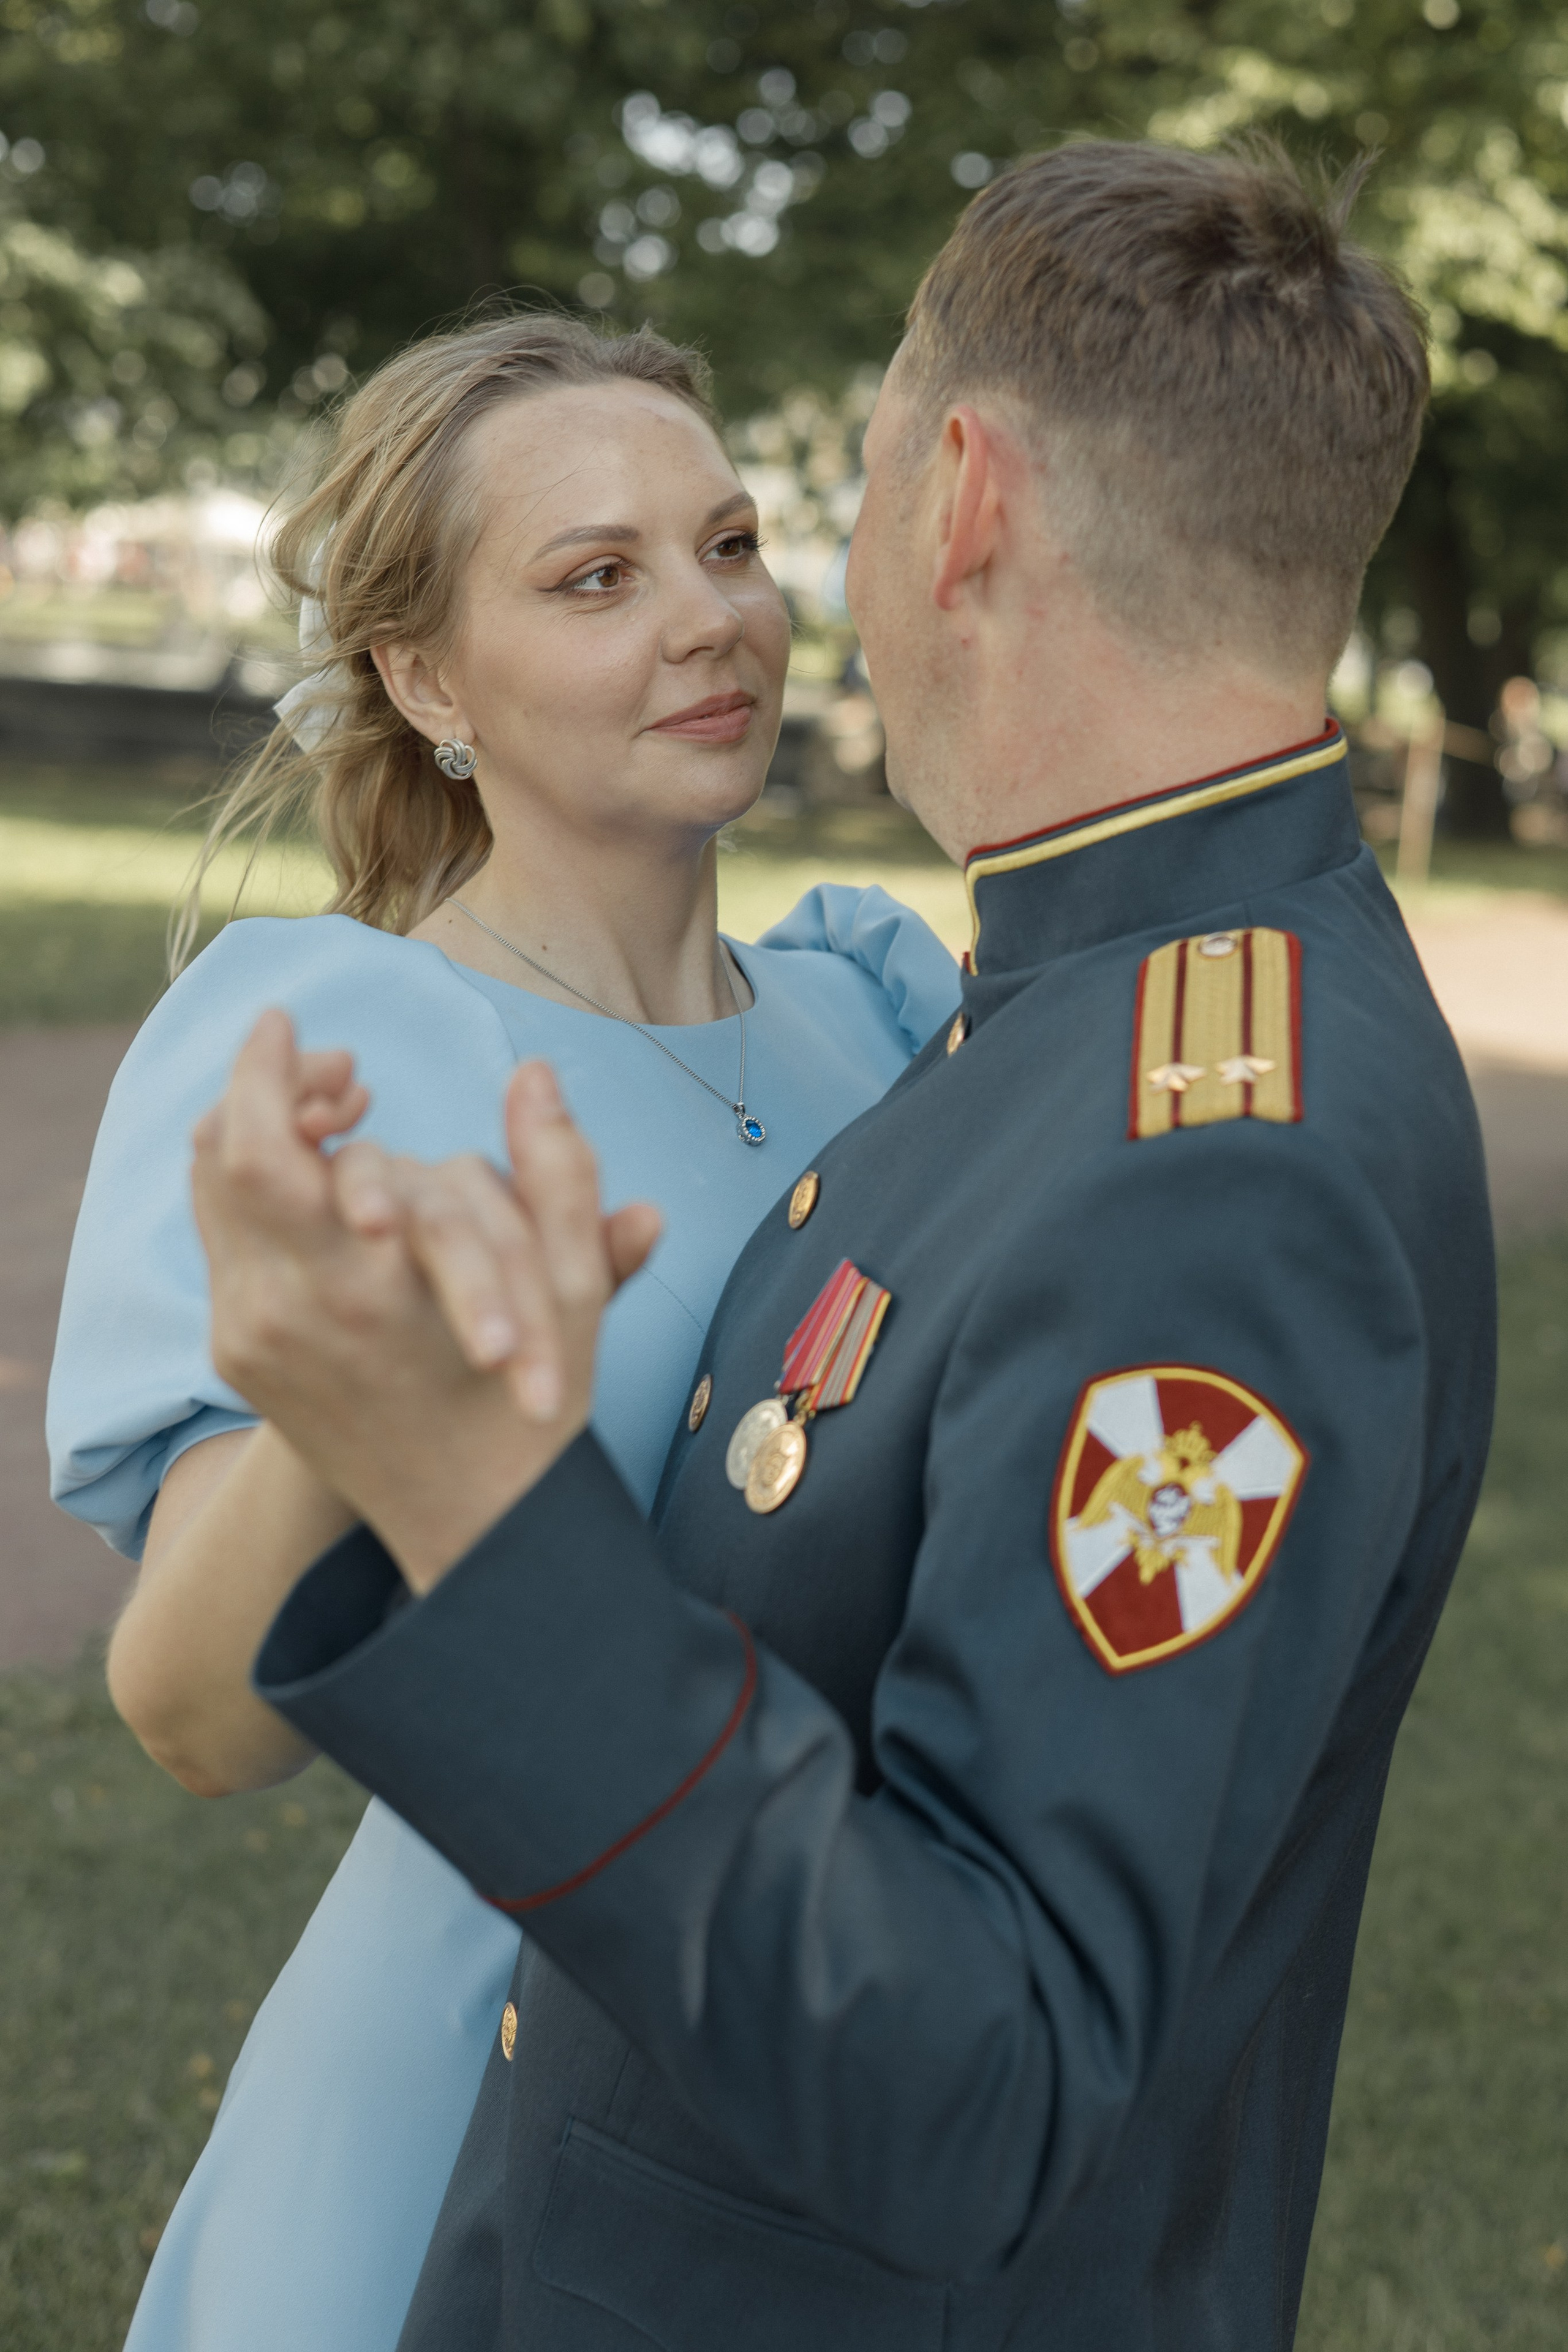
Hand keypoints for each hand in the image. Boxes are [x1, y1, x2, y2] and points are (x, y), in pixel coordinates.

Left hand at [192, 1012, 658, 1589]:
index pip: (263, 1144)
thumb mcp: (572, 1286)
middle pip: (218, 1156)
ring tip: (325, 1111)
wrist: (472, 1522)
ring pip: (210, 1195)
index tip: (291, 1020)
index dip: (269, 1068)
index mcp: (366, 1283)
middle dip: (258, 1086)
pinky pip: (223, 1242)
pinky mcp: (241, 1357)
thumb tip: (536, 1074)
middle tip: (315, 1057)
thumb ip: (559, 1169)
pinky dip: (252, 1190)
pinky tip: (317, 1179)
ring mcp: (253, 1336)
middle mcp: (287, 1308)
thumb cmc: (531, 1400)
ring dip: (251, 1134)